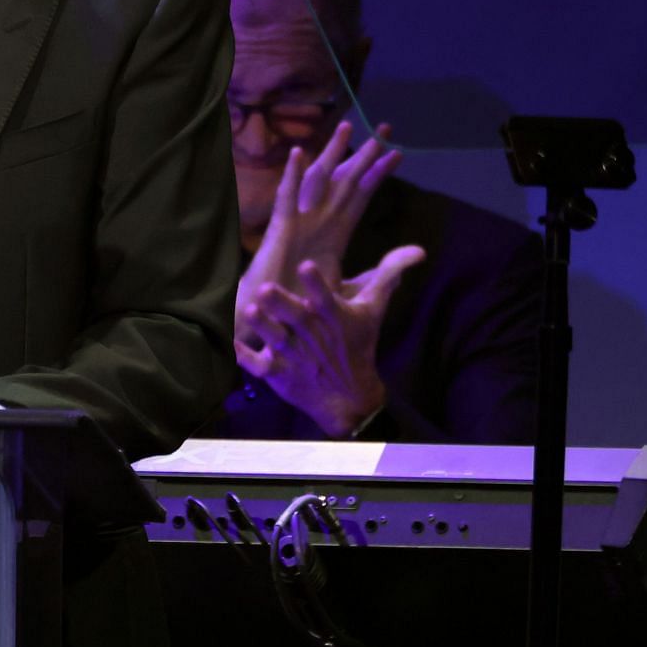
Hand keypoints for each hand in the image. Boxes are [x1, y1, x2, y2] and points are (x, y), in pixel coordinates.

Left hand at [236, 250, 423, 436]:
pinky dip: (244, 356)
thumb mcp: (373, 310)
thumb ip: (387, 275)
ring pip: (275, 338)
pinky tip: (229, 343)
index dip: (317, 283)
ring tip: (249, 310)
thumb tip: (417, 249)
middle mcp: (311, 335)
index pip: (325, 297)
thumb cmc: (357, 345)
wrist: (348, 397)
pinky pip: (257, 365)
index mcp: (333, 317)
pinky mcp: (277, 373)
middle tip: (266, 288)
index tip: (308, 264)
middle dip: (282, 303)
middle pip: (295, 317)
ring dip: (263, 327)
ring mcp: (293, 355)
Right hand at [238, 122, 402, 331]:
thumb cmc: (307, 301)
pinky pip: (288, 198)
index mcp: (337, 231)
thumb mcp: (352, 287)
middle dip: (366, 153)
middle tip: (384, 128)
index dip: (379, 173)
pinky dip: (291, 176)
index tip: (398, 152)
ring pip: (319, 180)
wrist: (274, 316)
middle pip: (347, 179)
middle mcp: (321, 219)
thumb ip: (383, 273)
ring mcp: (300, 221)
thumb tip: (415, 259)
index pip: (363, 195)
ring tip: (346, 128)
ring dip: (332, 154)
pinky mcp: (281, 229)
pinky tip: (299, 154)